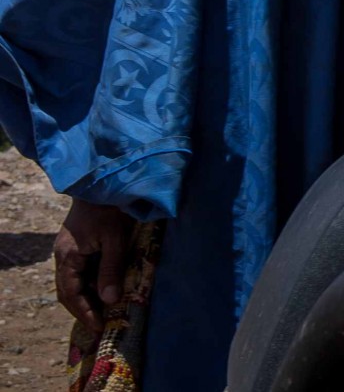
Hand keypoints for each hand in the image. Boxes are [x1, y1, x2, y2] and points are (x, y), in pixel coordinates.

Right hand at [53, 199, 134, 332]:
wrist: (101, 183)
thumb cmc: (110, 209)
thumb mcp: (115, 239)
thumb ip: (111, 269)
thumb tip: (110, 300)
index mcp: (67, 257)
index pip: (71, 293)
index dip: (84, 312)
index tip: (97, 327)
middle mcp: (62, 256)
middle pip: (67, 291)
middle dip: (83, 309)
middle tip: (100, 325)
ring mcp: (67, 251)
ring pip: (72, 283)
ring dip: (85, 298)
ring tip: (103, 312)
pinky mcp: (76, 246)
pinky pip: (78, 272)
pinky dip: (88, 284)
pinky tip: (103, 290)